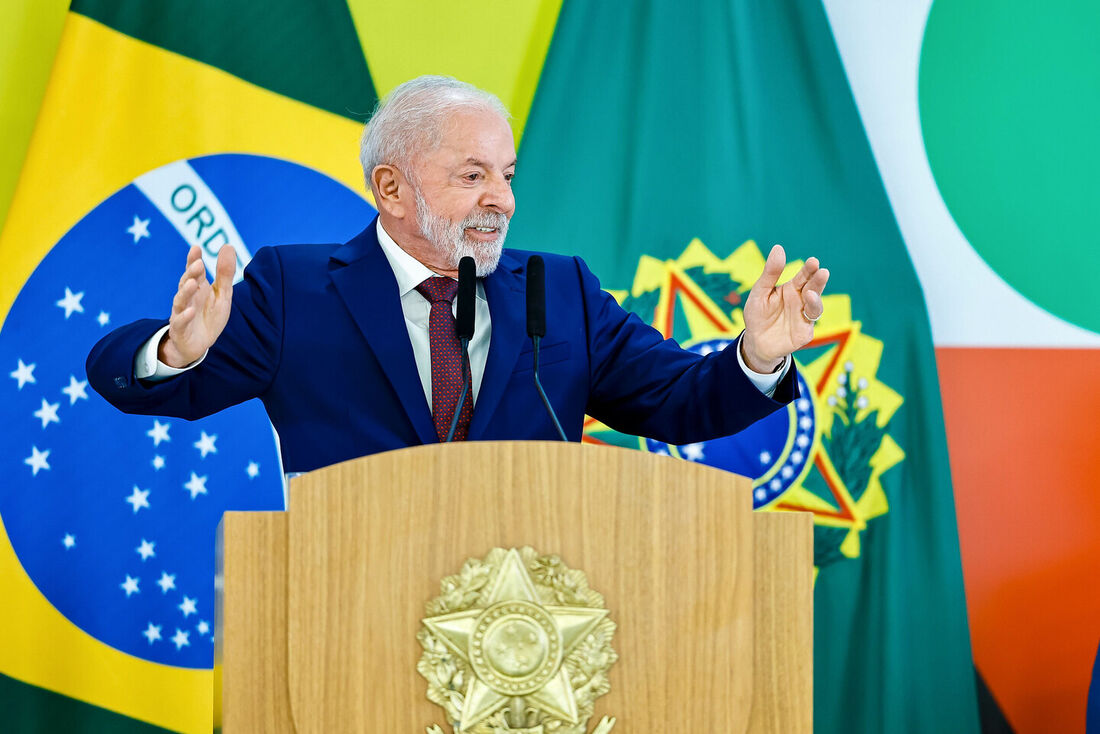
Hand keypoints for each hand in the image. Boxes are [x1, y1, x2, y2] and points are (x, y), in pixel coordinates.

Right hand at [158, 245, 235, 367]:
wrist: (199, 344)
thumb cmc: (209, 315)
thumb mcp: (222, 294)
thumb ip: (224, 272)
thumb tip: (228, 245)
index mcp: (197, 287)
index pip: (194, 271)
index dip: (193, 259)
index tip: (196, 248)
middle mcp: (187, 298)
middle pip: (186, 283)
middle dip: (191, 273)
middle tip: (199, 264)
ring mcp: (181, 313)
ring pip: (180, 301)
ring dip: (185, 292)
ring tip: (192, 283)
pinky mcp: (180, 329)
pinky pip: (180, 322)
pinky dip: (184, 317)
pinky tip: (190, 311)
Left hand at [741, 244, 828, 371]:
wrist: (755, 342)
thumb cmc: (758, 315)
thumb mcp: (760, 292)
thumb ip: (770, 273)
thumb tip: (778, 248)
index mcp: (792, 289)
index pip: (804, 276)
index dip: (809, 269)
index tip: (813, 261)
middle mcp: (802, 301)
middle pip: (814, 288)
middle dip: (818, 280)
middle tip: (821, 271)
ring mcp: (805, 316)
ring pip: (816, 305)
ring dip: (816, 298)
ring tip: (810, 292)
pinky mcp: (805, 332)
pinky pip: (810, 322)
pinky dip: (809, 315)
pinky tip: (806, 307)